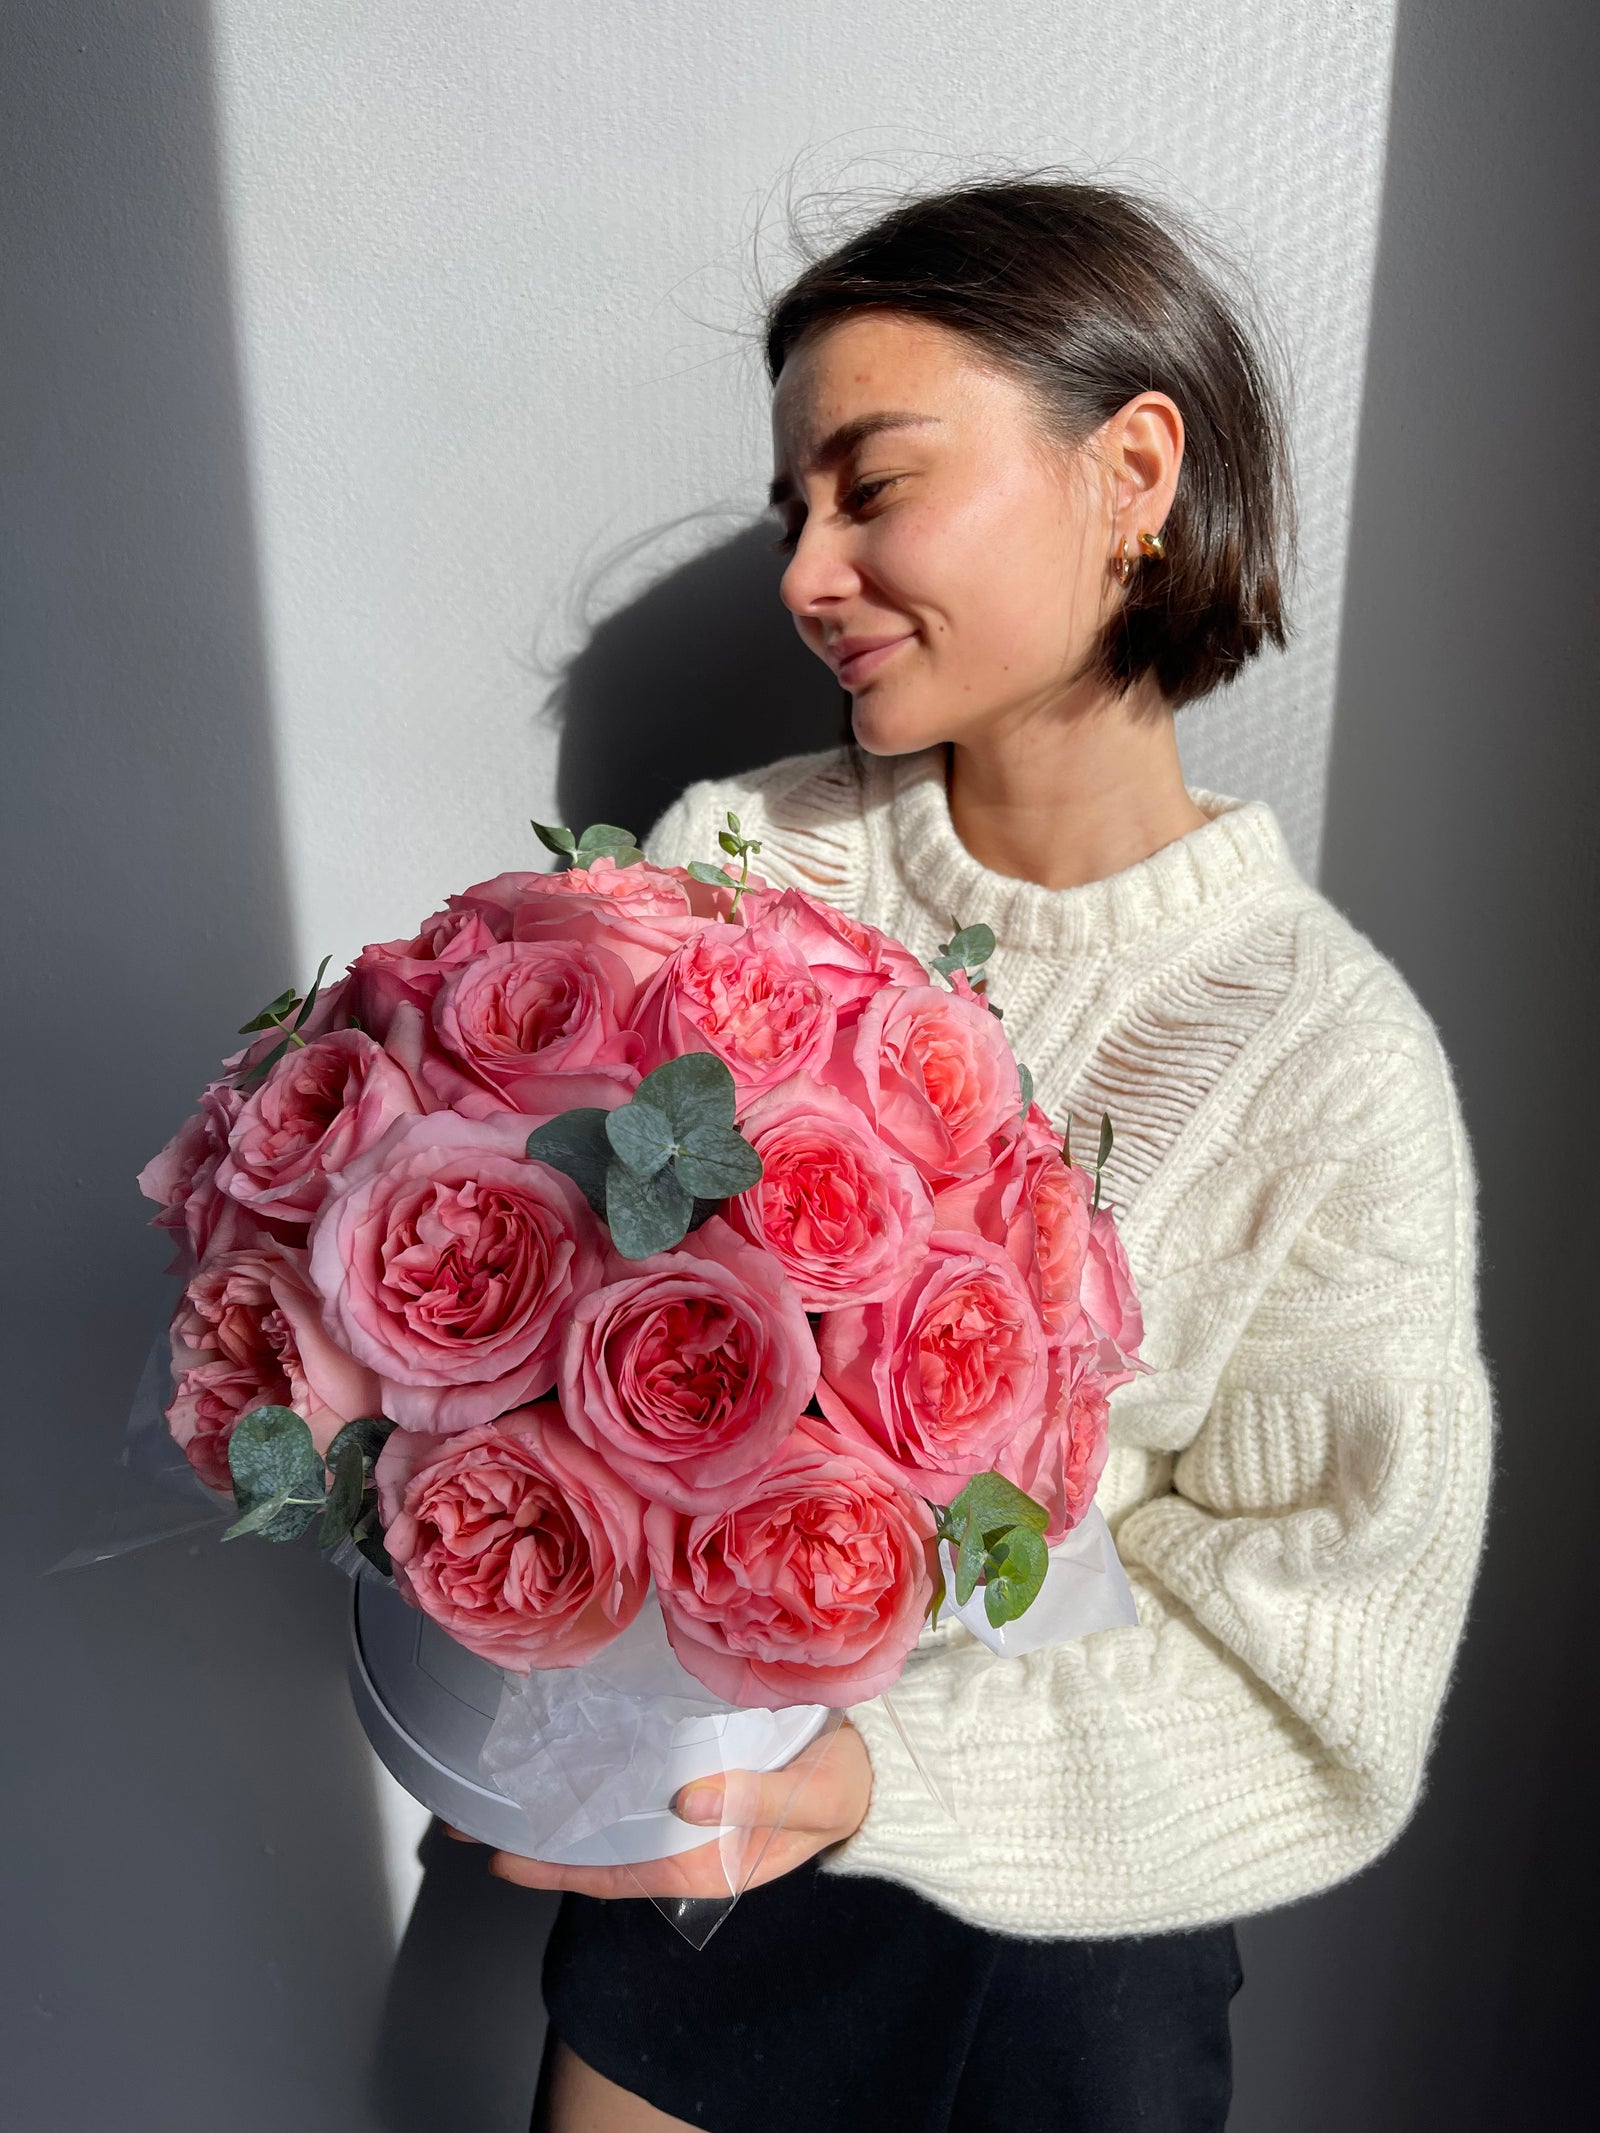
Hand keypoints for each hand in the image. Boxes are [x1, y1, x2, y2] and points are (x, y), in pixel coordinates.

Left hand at [447, 1717, 872, 1898]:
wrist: (877, 1761)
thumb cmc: (846, 1780)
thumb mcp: (816, 1795)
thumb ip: (760, 1799)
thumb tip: (691, 1794)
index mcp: (707, 1856)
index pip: (615, 1870)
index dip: (555, 1868)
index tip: (500, 1857)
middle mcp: (682, 1833)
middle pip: (593, 1843)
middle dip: (529, 1835)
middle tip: (460, 1819)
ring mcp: (681, 1803)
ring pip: (601, 1810)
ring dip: (546, 1800)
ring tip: (484, 1785)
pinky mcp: (687, 1766)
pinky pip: (625, 1776)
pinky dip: (584, 1768)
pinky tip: (550, 1746)